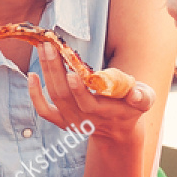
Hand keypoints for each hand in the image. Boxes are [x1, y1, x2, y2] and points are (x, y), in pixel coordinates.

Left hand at [27, 42, 152, 143]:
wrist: (118, 130)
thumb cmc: (132, 107)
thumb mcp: (145, 101)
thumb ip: (142, 97)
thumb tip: (135, 94)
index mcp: (105, 113)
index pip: (88, 104)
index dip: (79, 90)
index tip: (72, 73)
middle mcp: (84, 119)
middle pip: (64, 96)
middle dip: (54, 69)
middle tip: (49, 46)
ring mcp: (71, 121)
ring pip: (53, 97)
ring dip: (46, 71)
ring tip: (43, 49)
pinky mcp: (61, 121)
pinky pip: (44, 110)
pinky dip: (34, 95)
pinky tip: (31, 75)